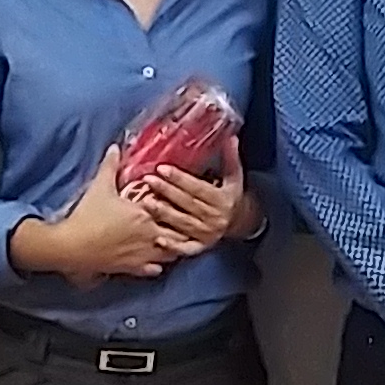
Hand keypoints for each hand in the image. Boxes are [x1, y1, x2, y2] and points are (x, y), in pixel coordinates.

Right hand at [31, 163, 185, 281]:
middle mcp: (150, 237)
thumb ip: (110, 166)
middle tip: (182, 223)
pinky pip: (154, 271)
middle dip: (182, 230)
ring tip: (173, 241)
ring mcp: (143, 255)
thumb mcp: (100, 187)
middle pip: (178, 236)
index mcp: (146, 215)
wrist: (72, 246)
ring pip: (171, 255)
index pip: (174, 212)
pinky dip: (158, 265)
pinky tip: (155, 260)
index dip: (179, 208)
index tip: (180, 203)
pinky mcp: (133, 269)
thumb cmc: (87, 215)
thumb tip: (115, 147)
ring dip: (173, 248)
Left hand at [132, 161, 248, 255]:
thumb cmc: (231, 196)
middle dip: (166, 192)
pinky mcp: (200, 247)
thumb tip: (231, 137)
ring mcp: (206, 235)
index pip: (198, 188)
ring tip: (144, 202)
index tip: (162, 168)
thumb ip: (230, 157)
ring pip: (182, 223)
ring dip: (163, 214)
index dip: (180, 178)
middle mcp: (214, 218)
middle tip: (147, 180)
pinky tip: (158, 239)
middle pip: (187, 204)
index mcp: (221, 200)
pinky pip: (185, 248)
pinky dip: (172, 246)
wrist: (240, 223)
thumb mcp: (234, 177)